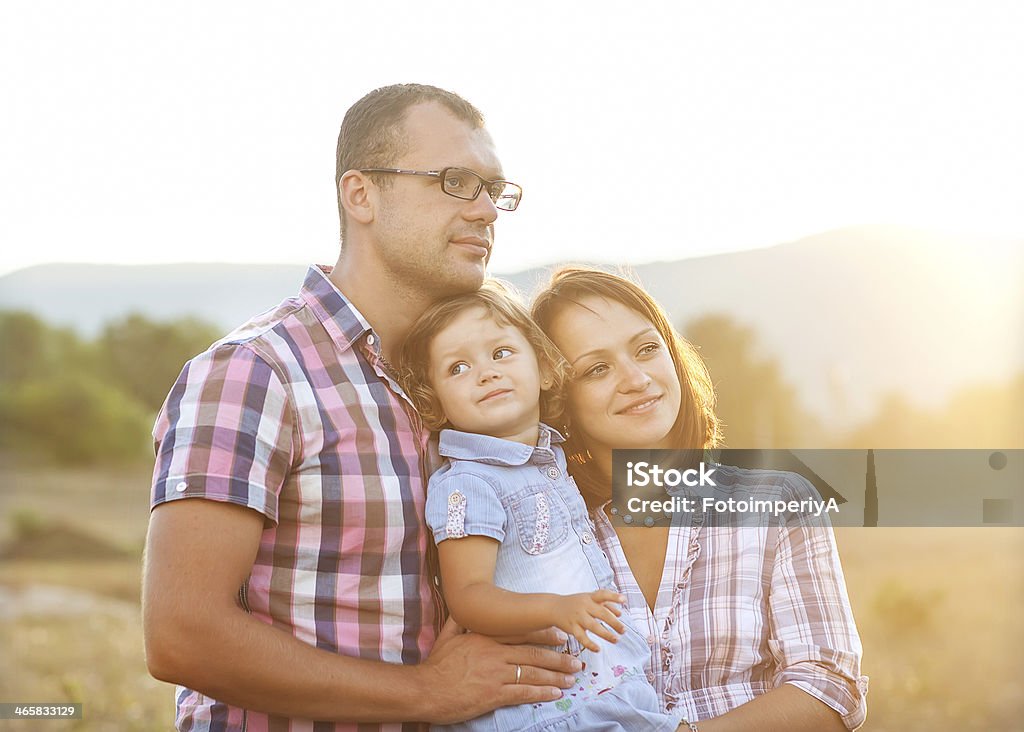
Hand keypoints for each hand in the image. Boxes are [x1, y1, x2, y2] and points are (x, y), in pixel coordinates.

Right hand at [419, 619, 581, 724]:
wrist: (426, 689)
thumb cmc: (436, 665)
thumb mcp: (447, 637)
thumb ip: (458, 622)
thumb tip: (462, 608)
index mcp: (486, 638)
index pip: (521, 634)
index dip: (544, 635)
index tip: (561, 637)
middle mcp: (495, 654)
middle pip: (533, 654)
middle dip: (558, 658)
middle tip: (575, 661)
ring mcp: (496, 674)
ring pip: (533, 673)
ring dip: (555, 676)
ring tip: (571, 678)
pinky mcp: (495, 694)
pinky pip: (524, 692)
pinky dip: (542, 692)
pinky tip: (555, 693)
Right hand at [547, 590, 625, 652]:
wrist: (554, 607)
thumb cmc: (576, 603)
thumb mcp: (590, 599)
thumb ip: (606, 604)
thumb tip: (620, 614)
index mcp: (590, 597)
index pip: (603, 594)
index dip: (613, 596)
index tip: (624, 600)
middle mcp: (584, 606)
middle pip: (601, 613)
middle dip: (614, 622)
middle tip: (623, 630)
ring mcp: (578, 617)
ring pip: (593, 626)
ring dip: (606, 634)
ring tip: (616, 640)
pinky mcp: (572, 628)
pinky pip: (582, 637)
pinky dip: (590, 644)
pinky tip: (598, 649)